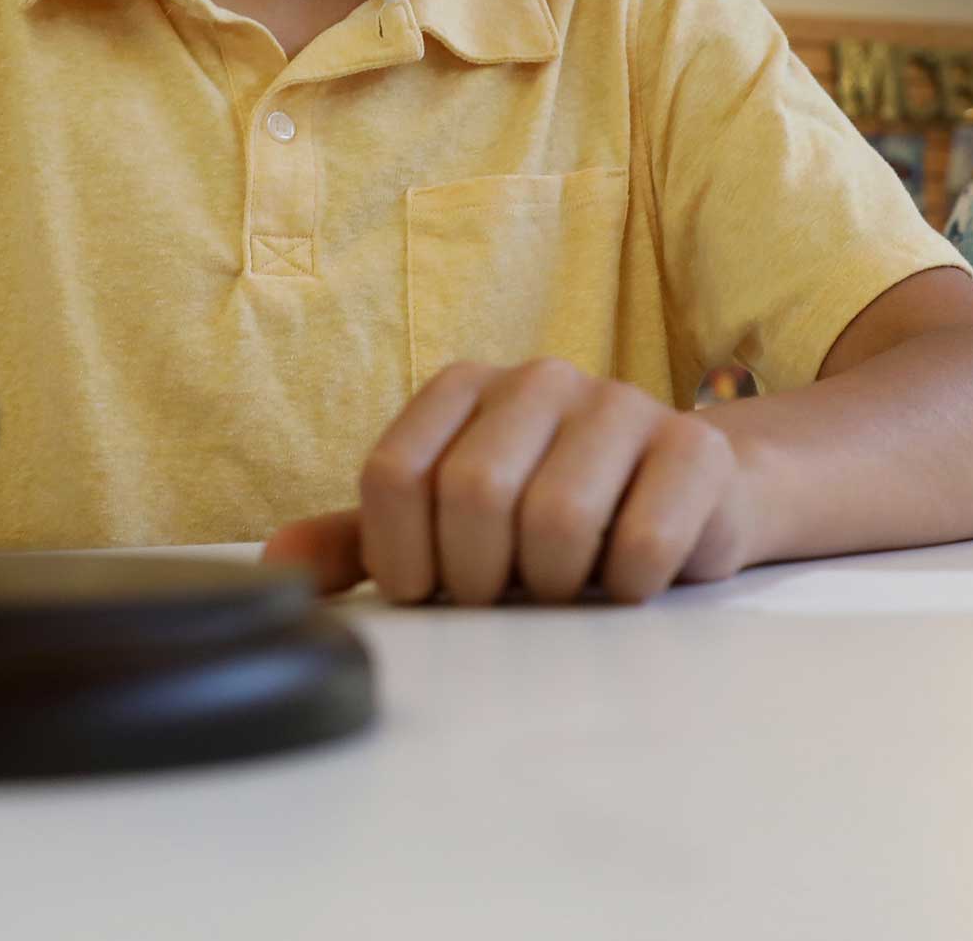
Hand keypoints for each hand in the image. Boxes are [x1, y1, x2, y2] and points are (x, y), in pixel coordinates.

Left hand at [262, 359, 757, 604]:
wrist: (686, 500)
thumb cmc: (545, 519)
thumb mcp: (444, 531)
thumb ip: (361, 543)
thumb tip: (276, 566)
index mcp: (466, 387)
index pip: (395, 474)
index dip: (404, 558)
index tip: (432, 588)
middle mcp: (539, 378)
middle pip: (473, 493)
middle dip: (481, 575)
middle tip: (505, 593)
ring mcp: (622, 404)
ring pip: (558, 518)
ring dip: (555, 585)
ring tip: (566, 584)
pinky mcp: (696, 449)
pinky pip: (644, 541)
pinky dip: (625, 587)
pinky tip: (626, 580)